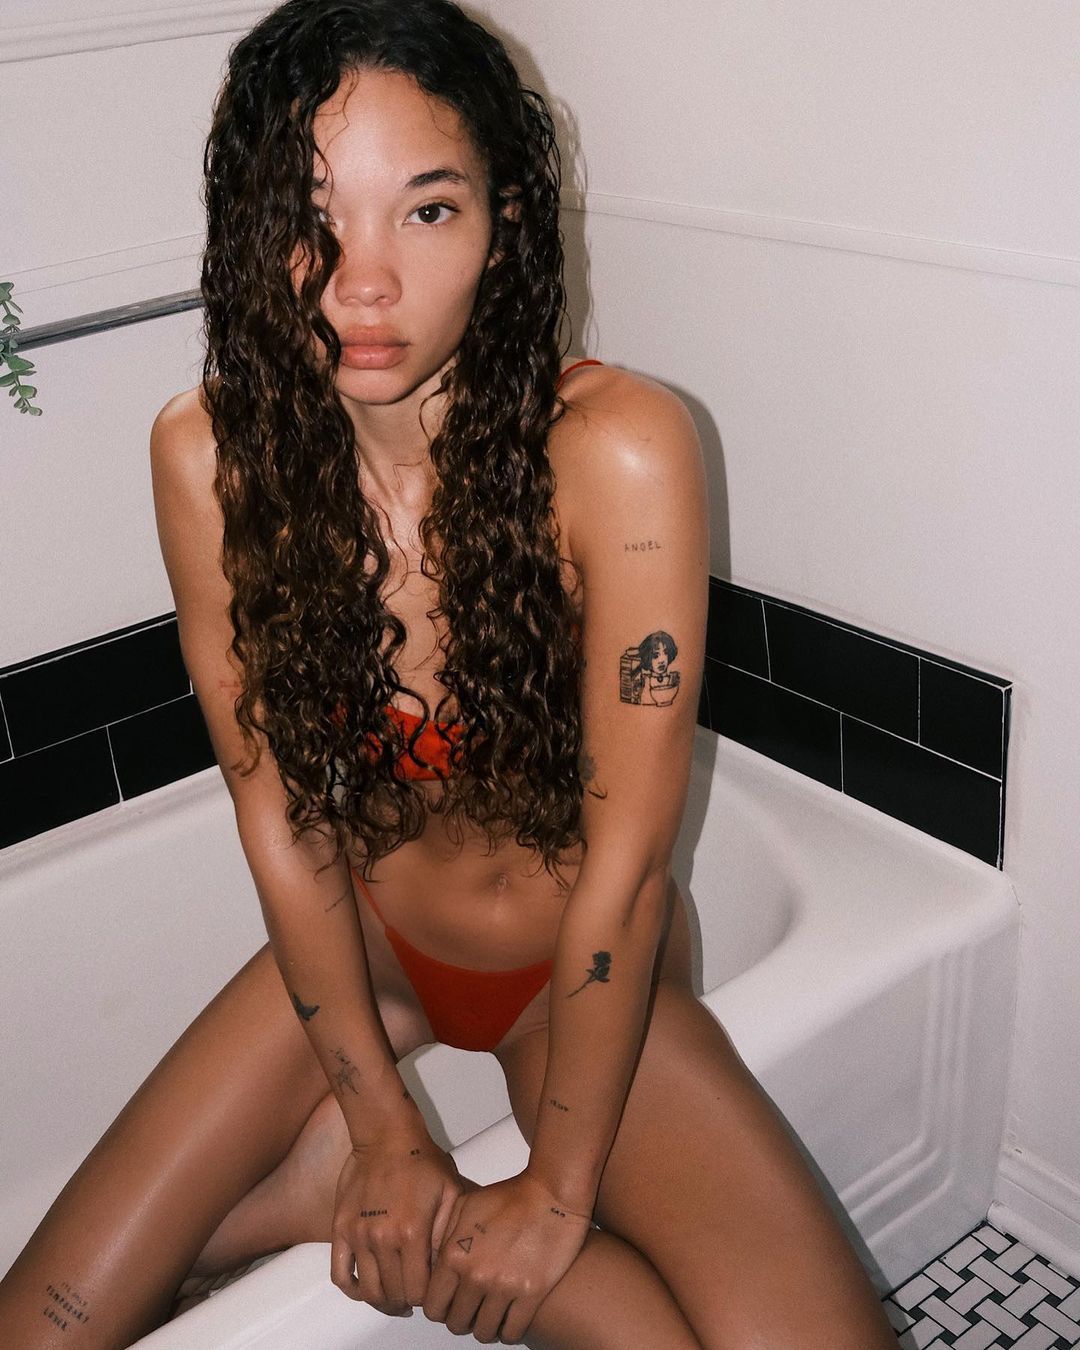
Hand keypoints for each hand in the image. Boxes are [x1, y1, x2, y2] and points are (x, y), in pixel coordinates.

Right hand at [330, 1131, 463, 1315]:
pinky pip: (339, 1274)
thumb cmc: (422, 1160)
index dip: (426, 1298)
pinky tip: (364, 1288)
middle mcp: (383, 1238)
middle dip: (406, 1302)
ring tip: (392, 1296)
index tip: (430, 1292)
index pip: (418, 1291)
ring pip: (367, 1290)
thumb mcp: (451, 1192)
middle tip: (412, 1297)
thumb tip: (444, 1268)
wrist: (387, 1135)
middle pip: (393, 1295)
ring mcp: (358, 1235)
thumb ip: (448, 1233)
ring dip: (382, 1300)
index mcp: (413, 1233)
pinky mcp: (340, 1228)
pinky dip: (351, 1290)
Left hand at [423, 1170, 591, 1343]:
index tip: (449, 1304)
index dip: (440, 1308)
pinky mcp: (531, 1294)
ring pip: (484, 1333)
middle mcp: (476, 1275)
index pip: (433, 1306)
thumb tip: (434, 1264)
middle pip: (456, 1323)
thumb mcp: (466, 1206)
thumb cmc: (511, 1196)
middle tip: (471, 1310)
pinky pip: (512, 1333)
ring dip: (485, 1326)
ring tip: (491, 1314)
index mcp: (455, 1254)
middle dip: (461, 1318)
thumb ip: (444, 1236)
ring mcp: (504, 1287)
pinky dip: (507, 1332)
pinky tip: (509, 1319)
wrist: (552, 1193)